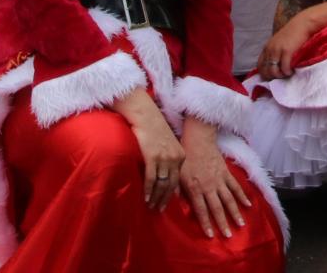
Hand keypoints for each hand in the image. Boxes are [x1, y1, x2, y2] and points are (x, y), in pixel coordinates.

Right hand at [117, 92, 183, 209]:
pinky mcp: (153, 156)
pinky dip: (148, 190)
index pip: (178, 181)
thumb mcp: (167, 146)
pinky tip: (145, 198)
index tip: (165, 203)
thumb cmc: (154, 130)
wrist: (145, 115)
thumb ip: (169, 161)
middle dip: (164, 199)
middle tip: (158, 210)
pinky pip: (151, 178)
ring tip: (151, 206)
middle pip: (171, 185)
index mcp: (181, 156)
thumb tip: (166, 179)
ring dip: (156, 197)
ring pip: (161, 184)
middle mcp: (175, 158)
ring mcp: (164, 158)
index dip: (171, 194)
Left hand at [178, 134, 252, 238]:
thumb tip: (169, 207)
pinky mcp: (226, 173)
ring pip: (229, 199)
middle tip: (229, 236)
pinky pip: (236, 186)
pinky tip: (248, 205)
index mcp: (195, 188)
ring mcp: (219, 180)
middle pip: (217, 208)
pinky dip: (242, 196)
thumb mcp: (177, 176)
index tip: (211, 236)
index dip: (206, 224)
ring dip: (235, 213)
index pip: (202, 210)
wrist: (198, 140)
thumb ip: (176, 192)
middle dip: (223, 223)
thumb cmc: (185, 159)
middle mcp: (209, 186)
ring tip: (240, 225)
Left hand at [256, 12, 317, 81]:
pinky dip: (287, 72)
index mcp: (267, 47)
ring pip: (274, 71)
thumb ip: (274, 52)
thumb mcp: (278, 42)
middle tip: (281, 77)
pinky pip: (284, 68)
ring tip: (287, 74)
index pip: (259, 65)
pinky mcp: (286, 51)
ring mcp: (277, 50)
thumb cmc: (293, 33)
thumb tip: (274, 65)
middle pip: (266, 70)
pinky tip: (291, 71)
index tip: (273, 77)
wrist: (302, 24)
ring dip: (280, 76)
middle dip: (273, 77)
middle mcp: (270, 49)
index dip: (265, 73)